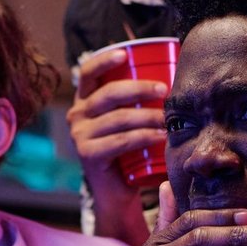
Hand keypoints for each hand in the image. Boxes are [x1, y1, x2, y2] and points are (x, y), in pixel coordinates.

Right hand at [69, 48, 169, 244]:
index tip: (125, 54)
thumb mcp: (128, 120)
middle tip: (165, 90)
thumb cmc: (130, 150)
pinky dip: (143, 137)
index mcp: (84, 101)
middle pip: (108, 94)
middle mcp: (76, 115)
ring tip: (169, 118)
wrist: (118, 191)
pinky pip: (120, 141)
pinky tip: (160, 137)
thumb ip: (137, 100)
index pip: (87, 73)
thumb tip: (170, 72)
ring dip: (148, 116)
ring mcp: (80, 136)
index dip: (104, 60)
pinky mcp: (88, 155)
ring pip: (118, 118)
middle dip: (139, 88)